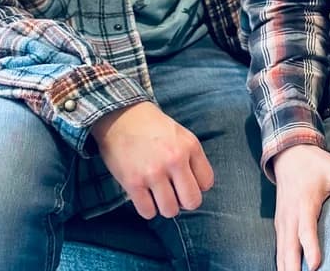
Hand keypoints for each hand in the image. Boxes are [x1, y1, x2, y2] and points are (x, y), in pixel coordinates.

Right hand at [91, 101, 213, 219]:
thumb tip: (197, 188)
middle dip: (185, 203)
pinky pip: (147, 212)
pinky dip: (147, 209)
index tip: (187, 183)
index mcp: (190, 146)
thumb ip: (191, 159)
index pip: (206, 182)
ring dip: (165, 207)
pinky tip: (145, 197)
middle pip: (192, 201)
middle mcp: (175, 160)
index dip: (197, 186)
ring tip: (159, 195)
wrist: (122, 117)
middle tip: (175, 195)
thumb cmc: (154, 128)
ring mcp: (154, 173)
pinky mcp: (133, 183)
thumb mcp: (182, 135)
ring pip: (170, 210)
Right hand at [272, 144, 329, 270]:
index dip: (310, 248)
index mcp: (305, 203)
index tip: (315, 266)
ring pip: (280, 253)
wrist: (290, 154)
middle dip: (292, 269)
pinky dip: (281, 263)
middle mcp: (290, 216)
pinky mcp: (279, 225)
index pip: (306, 230)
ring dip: (285, 269)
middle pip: (288, 248)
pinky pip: (278, 249)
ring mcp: (282, 222)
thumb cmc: (316, 164)